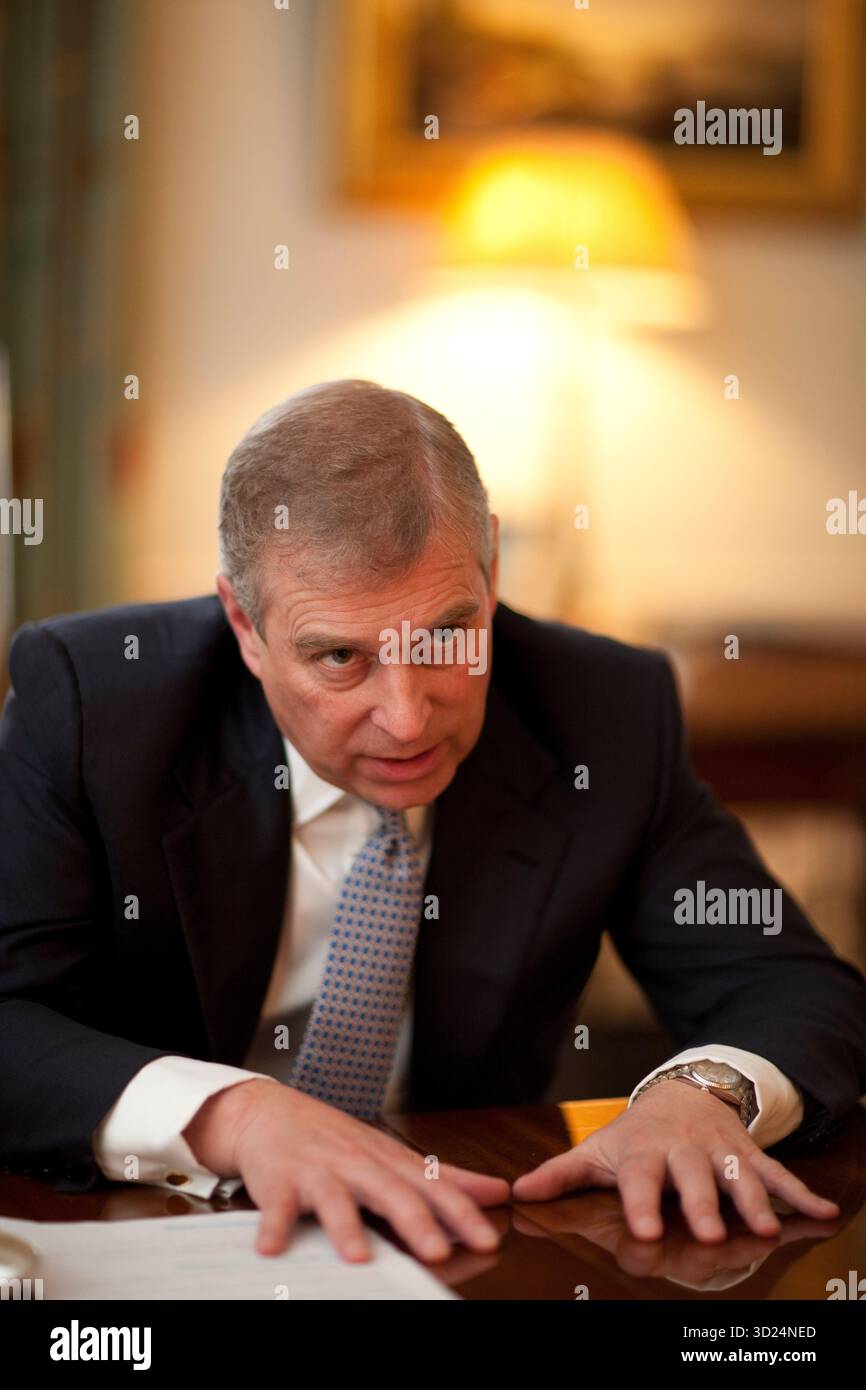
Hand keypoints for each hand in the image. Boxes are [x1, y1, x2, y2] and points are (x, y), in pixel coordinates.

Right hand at [183, 1078, 509, 1262]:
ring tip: (358, 1257)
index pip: (433, 1188)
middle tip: (437, 1251)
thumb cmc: (337, 1141)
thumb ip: (444, 1179)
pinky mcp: (280, 1182)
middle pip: (391, 1192)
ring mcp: (319, 1172)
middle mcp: (358, 1165)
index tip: (487, 1240)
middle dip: (415, 1222)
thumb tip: (496, 1191)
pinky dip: (274, 1226)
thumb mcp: (393, 1156)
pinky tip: (272, 1248)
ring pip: (336, 1199)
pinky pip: (277, 1206)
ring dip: (346, 1227)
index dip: (462, 1214)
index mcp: (389, 1163)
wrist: (271, 1112)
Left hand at [511, 1079, 839, 1242]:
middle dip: (703, 1206)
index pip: (640, 1180)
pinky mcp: (748, 1153)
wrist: (680, 1092)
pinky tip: (822, 1212)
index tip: (647, 1233)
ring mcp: (720, 1150)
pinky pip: (777, 1172)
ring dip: (753, 1201)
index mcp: (643, 1152)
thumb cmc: (634, 1136)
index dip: (643, 1204)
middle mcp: (684, 1151)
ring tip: (763, 1228)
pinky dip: (800, 1192)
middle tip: (709, 1236)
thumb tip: (516, 1194)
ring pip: (738, 1176)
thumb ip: (560, 1174)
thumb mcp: (596, 1150)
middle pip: (694, 1180)